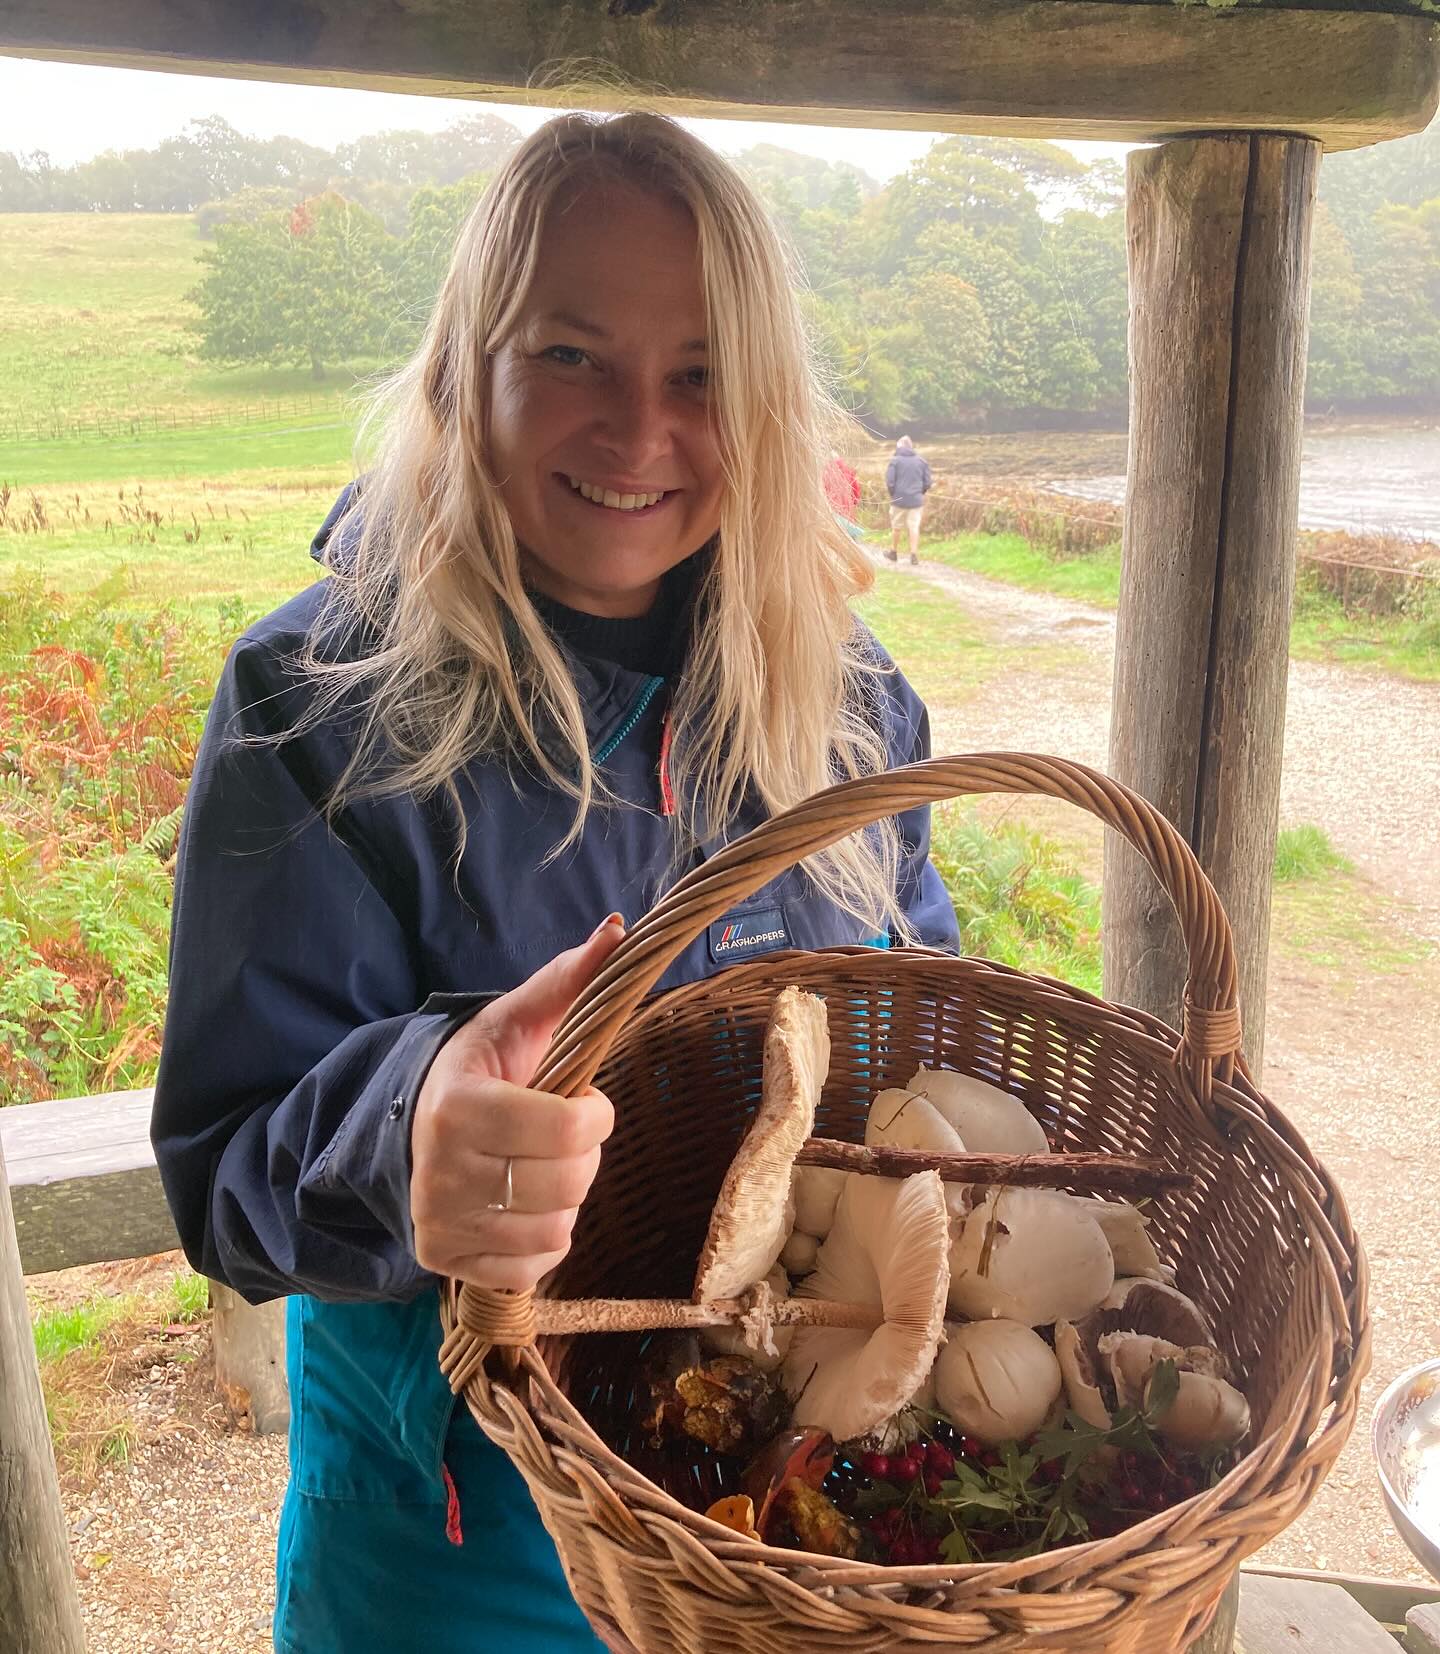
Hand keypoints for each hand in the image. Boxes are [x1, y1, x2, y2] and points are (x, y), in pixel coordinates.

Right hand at [410, 914, 624, 1289]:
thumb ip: (567, 980)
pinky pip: (530, 1269)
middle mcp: (440, 1172)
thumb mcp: (516, 1020)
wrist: (413, 1123)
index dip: (596, 1116)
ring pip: (553, 1231)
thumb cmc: (481, 1068)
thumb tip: (619, 930)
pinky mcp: (444, 1261)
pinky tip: (528, 1205)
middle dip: (585, 1156)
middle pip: (566, 1183)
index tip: (589, 1100)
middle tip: (565, 1135)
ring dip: (566, 1198)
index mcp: (458, 1106)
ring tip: (543, 1168)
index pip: (565, 1131)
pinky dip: (545, 1241)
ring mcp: (439, 1222)